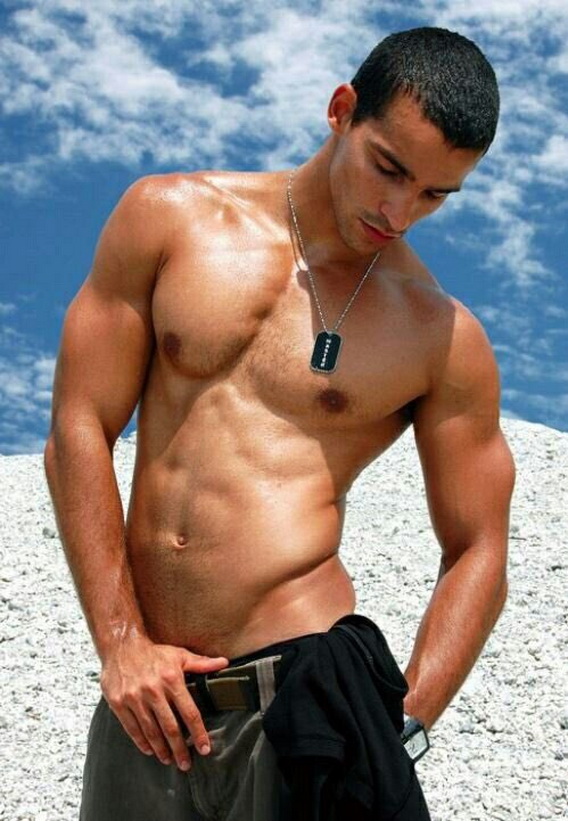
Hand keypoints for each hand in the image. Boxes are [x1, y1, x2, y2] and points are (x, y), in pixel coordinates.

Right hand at [100, 635, 227, 770]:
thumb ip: (201, 663)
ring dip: (161, 749)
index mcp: (171, 680)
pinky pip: (132, 728)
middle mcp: (153, 691)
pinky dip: (142, 742)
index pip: (189, 712)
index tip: (204, 749)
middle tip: (186, 764)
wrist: (121, 646)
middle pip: (170, 727)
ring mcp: (134, 698)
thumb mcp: (179, 655)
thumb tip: (224, 663)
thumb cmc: (154, 653)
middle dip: (180, 749)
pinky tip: (150, 750)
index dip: (198, 733)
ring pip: (151, 731)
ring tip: (169, 760)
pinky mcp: (118, 703)